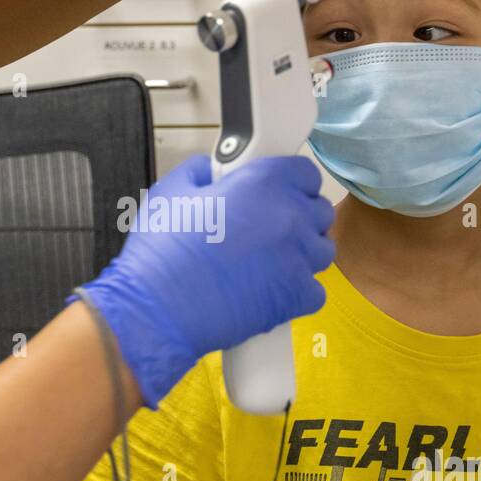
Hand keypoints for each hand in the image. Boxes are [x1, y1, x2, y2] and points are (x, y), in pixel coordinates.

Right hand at [68, 154, 334, 407]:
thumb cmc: (161, 250)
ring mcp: (299, 259)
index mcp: (264, 182)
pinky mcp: (297, 297)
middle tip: (267, 228)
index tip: (276, 191)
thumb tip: (211, 170)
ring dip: (301, 253)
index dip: (290, 182)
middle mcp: (290, 217)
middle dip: (298, 216)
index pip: (306, 173)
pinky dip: (297, 291)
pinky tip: (270, 290)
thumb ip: (201, 171)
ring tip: (269, 262)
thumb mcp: (172, 192)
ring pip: (321, 250)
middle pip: (318, 211)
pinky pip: (315, 290)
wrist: (159, 311)